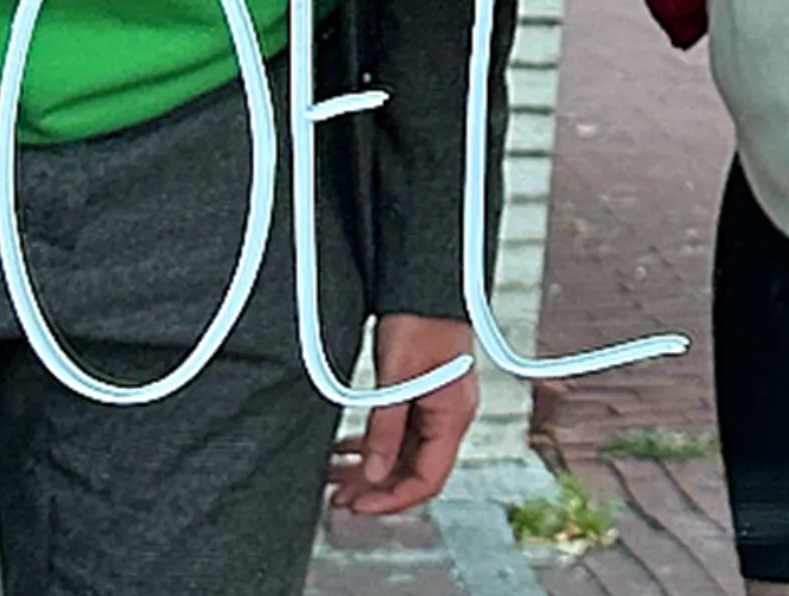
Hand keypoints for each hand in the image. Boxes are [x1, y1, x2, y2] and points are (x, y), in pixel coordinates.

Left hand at [330, 314, 479, 514]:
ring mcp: (435, 406)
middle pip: (413, 471)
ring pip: (402, 454)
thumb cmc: (421, 320)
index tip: (358, 506)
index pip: (427, 479)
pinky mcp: (421, 394)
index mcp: (453, 415)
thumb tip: (374, 472)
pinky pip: (398, 433)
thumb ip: (387, 429)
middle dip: (375, 488)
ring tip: (334, 477)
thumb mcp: (398, 378)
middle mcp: (449, 415)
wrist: (425, 282)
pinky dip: (371, 445)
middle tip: (338, 498)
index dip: (392, 500)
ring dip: (369, 468)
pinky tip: (345, 448)